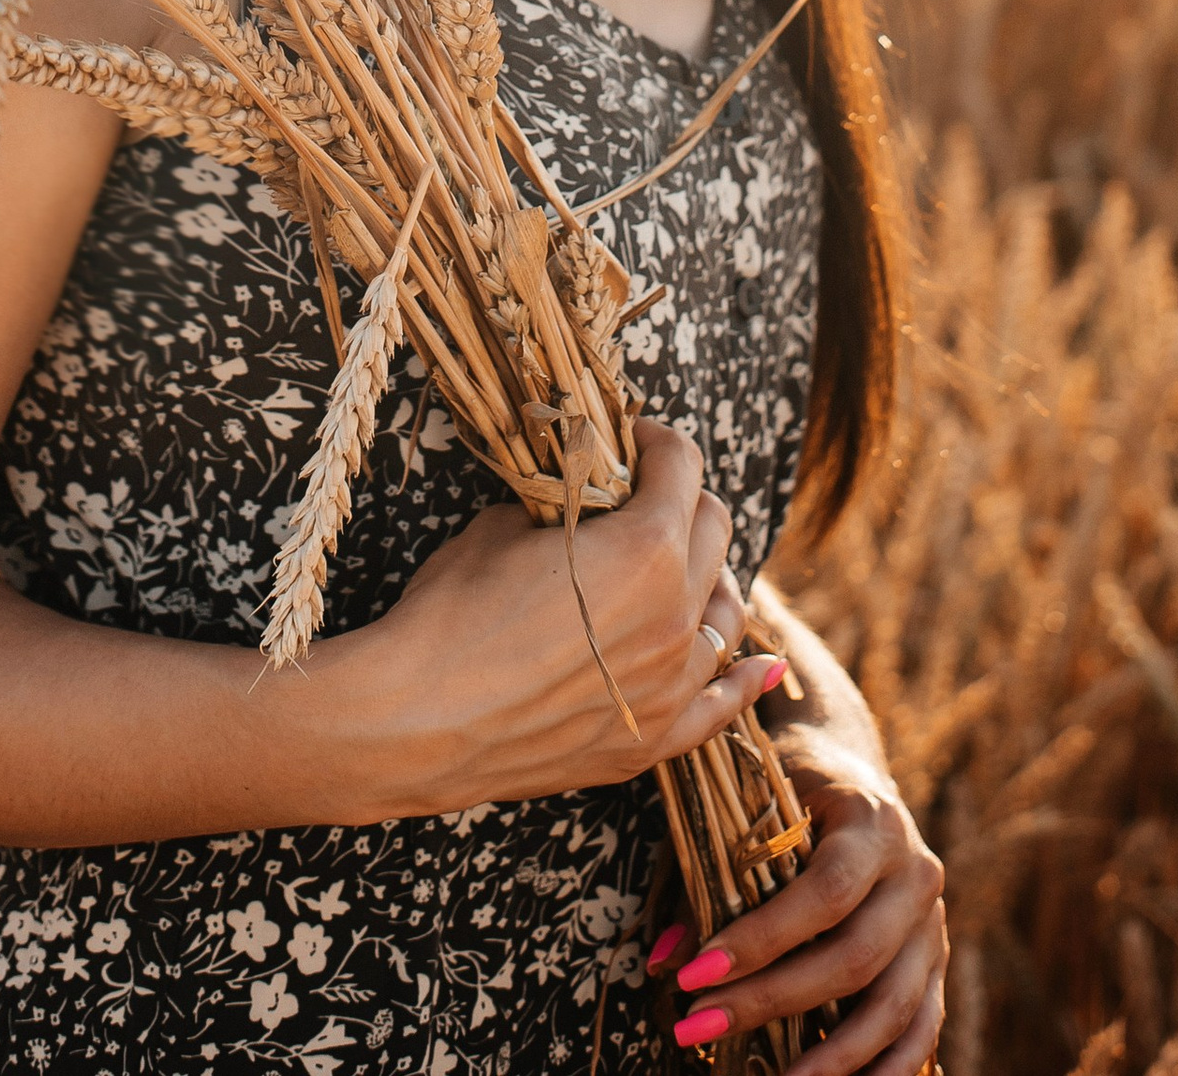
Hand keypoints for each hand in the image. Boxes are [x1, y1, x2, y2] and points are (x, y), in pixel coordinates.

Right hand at [326, 419, 783, 819]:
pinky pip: (721, 706)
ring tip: (681, 566)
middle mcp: (677, 615)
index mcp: (648, 549)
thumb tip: (572, 503)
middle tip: (647, 491)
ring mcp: (671, 686)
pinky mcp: (650, 742)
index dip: (658, 441)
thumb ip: (559, 508)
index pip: (683, 468)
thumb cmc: (452, 611)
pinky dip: (742, 679)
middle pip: (715, 533)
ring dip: (708, 577)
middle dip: (684, 499)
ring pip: (726, 615)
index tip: (634, 437)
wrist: (418, 720)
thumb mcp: (502, 528)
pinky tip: (759, 665)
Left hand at [655, 736, 946, 1067]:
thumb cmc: (789, 786)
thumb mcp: (752, 806)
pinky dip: (888, 1068)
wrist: (851, 765)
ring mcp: (932, 921)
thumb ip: (712, 875)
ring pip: (894, 1004)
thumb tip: (666, 961)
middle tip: (703, 1024)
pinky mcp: (936, 959)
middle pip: (855, 957)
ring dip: (833, 1056)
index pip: (824, 892)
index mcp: (871, 821)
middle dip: (774, 1000)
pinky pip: (923, 1026)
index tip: (694, 975)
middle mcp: (914, 872)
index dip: (761, 939)